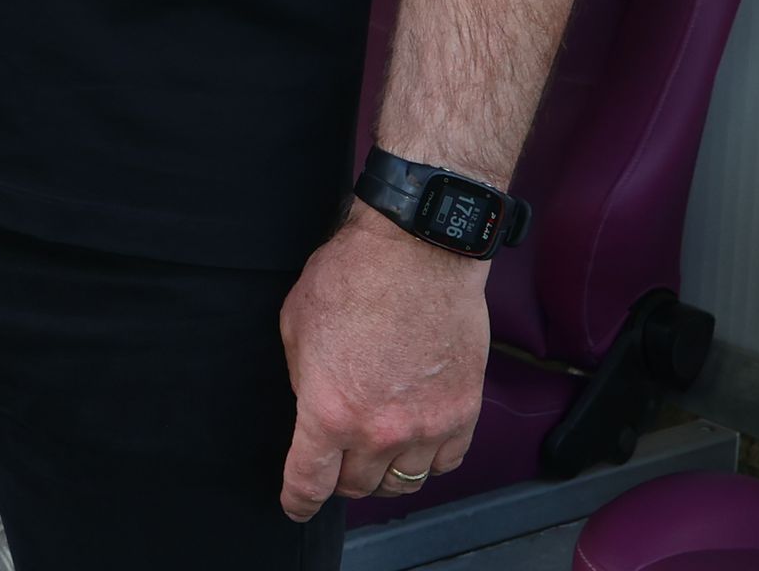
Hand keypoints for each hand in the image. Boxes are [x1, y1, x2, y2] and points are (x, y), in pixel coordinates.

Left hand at [278, 205, 492, 519]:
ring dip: (383, 475)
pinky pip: (445, 464)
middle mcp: (379, 430)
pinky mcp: (463, 414)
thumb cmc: (352, 277)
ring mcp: (426, 426)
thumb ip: (302, 379)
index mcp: (329, 411)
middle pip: (357, 487)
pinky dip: (427, 461)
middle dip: (339, 480)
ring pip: (403, 483)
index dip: (298, 501)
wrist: (417, 254)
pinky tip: (415, 443)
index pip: (309, 482)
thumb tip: (312, 407)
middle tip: (335, 462)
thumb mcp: (296, 326)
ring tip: (374, 456)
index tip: (296, 505)